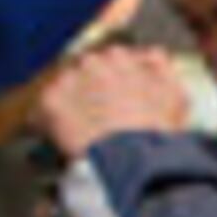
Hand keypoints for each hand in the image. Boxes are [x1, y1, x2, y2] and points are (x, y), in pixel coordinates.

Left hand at [35, 42, 192, 160]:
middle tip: (102, 117)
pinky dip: (49, 125)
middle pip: (85, 73)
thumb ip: (163, 68)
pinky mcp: (50, 104)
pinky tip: (64, 139)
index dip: (116, 82)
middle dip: (91, 91)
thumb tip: (155, 56)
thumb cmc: (158, 132)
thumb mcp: (176, 95)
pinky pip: (41, 113)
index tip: (119, 98)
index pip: (112, 60)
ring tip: (85, 131)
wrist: (135, 159)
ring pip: (64, 90)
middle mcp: (91, 61)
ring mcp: (68, 81)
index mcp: (121, 57)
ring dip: (72, 106)